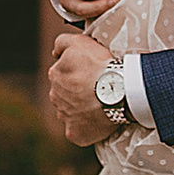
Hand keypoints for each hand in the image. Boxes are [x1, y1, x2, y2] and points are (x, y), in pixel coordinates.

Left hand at [45, 28, 121, 142]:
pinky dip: (85, 128)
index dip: (78, 72)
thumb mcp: (79, 41)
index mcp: (54, 75)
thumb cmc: (100, 65)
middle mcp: (55, 96)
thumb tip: (54, 53)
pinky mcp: (74, 133)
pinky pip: (77, 131)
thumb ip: (61, 42)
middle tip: (98, 88)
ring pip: (71, 112)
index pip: (62, 73)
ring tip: (100, 104)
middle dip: (77, 91)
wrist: (119, 91)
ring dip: (81, 108)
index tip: (92, 72)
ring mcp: (64, 116)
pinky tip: (98, 120)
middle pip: (65, 93)